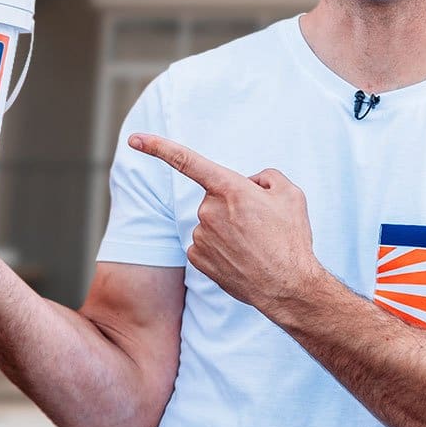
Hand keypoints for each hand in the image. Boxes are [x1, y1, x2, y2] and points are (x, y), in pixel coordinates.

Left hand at [128, 133, 324, 310]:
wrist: (288, 287)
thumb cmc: (291, 238)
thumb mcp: (291, 194)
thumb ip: (266, 177)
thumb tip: (250, 184)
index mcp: (230, 188)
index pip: (187, 161)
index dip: (158, 147)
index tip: (134, 140)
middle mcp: (209, 210)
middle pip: (216, 197)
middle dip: (234, 204)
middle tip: (261, 224)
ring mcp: (201, 235)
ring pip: (211, 221)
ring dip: (229, 228)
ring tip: (255, 245)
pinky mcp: (197, 258)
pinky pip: (205, 243)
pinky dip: (220, 247)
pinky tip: (240, 257)